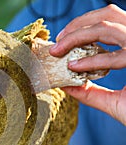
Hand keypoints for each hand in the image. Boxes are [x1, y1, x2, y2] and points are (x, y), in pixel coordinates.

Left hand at [49, 4, 125, 124]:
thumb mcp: (114, 101)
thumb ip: (91, 93)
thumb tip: (65, 86)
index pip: (109, 21)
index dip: (83, 25)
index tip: (62, 40)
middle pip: (108, 15)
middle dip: (77, 26)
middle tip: (57, 44)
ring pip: (108, 27)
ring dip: (77, 36)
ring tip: (59, 51)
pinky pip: (117, 55)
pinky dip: (93, 60)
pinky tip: (75, 66)